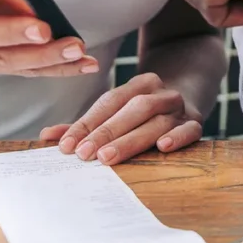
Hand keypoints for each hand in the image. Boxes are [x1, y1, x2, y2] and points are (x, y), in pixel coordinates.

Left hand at [39, 71, 202, 163]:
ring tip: (107, 158)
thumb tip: (46, 136)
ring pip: (155, 121)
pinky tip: (162, 147)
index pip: (109, 101)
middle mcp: (160, 93)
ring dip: (130, 139)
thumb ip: (86, 125)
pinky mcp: (196, 123)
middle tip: (84, 155)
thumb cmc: (144, 112)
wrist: (191, 95)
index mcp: (139, 84)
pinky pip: (190, 129)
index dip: (87, 123)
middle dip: (105, 132)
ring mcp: (179, 107)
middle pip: (132, 109)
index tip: (66, 146)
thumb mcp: (118, 111)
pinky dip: (177, 137)